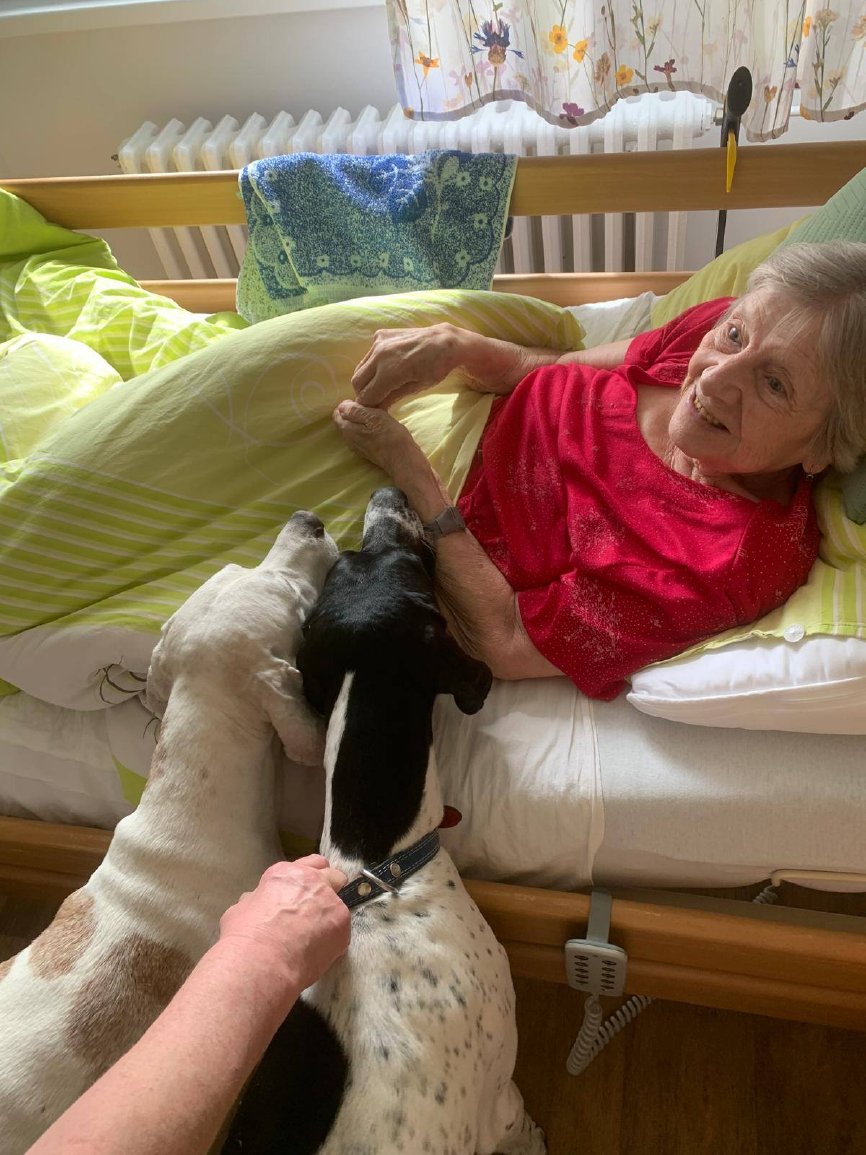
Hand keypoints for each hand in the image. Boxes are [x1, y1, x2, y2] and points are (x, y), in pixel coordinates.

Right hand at [219, 856, 349, 992]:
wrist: (262, 961)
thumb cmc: (245, 936)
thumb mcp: (242, 908)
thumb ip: (257, 900)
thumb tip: (256, 904)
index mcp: (287, 874)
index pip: (310, 864)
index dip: (308, 879)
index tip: (303, 893)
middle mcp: (312, 881)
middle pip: (333, 875)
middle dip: (328, 888)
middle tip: (316, 910)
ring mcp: (330, 901)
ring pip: (338, 905)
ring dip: (329, 917)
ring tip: (314, 939)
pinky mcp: (342, 925)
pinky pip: (341, 929)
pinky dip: (332, 939)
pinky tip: (316, 952)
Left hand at [334, 399, 432, 485]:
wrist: (402, 459)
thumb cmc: (390, 436)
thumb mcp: (373, 417)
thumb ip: (355, 411)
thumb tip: (341, 406)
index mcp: (347, 429)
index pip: (338, 412)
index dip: (350, 404)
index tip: (364, 402)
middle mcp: (348, 438)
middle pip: (345, 420)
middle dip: (354, 412)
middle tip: (372, 408)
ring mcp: (356, 446)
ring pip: (353, 428)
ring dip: (362, 421)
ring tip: (377, 417)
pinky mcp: (366, 451)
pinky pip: (361, 435)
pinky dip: (367, 429)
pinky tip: (379, 428)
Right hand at [351, 323, 466, 408]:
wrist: (445, 342)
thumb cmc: (435, 368)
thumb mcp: (416, 388)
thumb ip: (392, 397)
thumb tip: (376, 409)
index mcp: (389, 371)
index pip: (366, 396)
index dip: (370, 406)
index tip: (376, 410)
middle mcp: (379, 354)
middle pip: (357, 382)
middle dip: (364, 393)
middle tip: (375, 399)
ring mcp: (378, 342)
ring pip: (360, 368)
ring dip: (366, 379)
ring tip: (380, 386)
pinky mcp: (380, 335)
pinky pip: (368, 355)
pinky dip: (372, 365)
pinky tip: (386, 368)